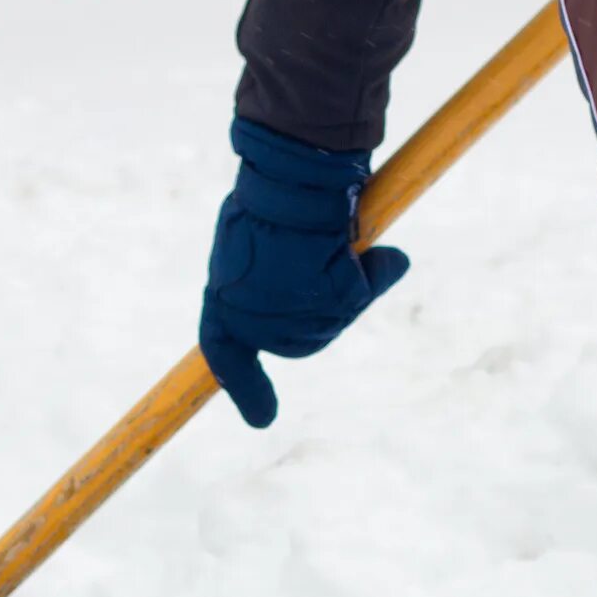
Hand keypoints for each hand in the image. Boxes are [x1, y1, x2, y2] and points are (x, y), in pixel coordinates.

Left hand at [198, 117, 410, 428]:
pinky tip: (372, 252)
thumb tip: (323, 308)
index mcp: (223, 306)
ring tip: (334, 243)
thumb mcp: (254, 245)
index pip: (225, 356)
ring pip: (328, 322)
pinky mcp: (332, 300)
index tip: (262, 419)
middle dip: (309, 313)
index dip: (246, 388)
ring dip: (342, 290)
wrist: (291, 176)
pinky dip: (372, 274)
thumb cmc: (267, 201)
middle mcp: (252, 321)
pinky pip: (357, 297)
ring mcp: (294, 315)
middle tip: (314, 262)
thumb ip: (274, 282)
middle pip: (291, 341)